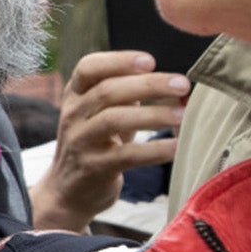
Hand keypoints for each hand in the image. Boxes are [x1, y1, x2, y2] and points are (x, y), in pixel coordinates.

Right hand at [28, 50, 189, 232]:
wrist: (68, 191)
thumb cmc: (94, 144)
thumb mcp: (99, 113)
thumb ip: (124, 93)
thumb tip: (171, 80)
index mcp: (75, 96)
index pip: (88, 68)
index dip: (119, 60)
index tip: (150, 61)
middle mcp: (73, 116)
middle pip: (107, 91)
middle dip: (149, 85)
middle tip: (182, 85)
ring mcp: (80, 142)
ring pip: (114, 120)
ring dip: (153, 115)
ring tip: (182, 115)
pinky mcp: (93, 168)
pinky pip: (126, 155)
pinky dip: (155, 150)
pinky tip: (176, 146)